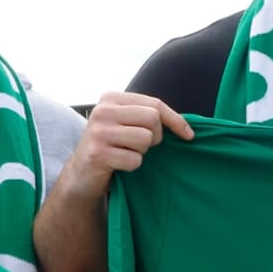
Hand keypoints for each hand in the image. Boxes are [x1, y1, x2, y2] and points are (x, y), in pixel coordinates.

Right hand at [63, 92, 191, 203]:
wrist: (83, 173)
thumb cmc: (113, 146)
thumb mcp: (126, 123)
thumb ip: (148, 116)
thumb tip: (187, 125)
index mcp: (111, 98)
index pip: (155, 104)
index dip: (176, 120)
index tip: (189, 135)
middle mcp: (103, 111)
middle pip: (153, 119)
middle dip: (155, 137)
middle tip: (141, 145)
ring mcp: (98, 131)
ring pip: (145, 139)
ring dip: (142, 151)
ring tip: (126, 152)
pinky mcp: (98, 153)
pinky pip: (135, 160)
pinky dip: (132, 166)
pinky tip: (118, 164)